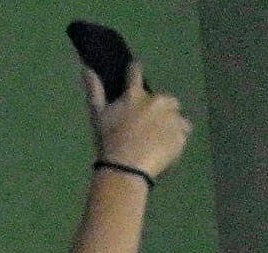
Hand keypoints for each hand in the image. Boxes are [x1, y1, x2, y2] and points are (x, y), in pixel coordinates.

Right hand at [86, 63, 190, 180]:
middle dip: (158, 110)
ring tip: (157, 140)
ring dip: (170, 123)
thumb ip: (94, 91)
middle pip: (164, 100)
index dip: (134, 71)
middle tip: (147, 128)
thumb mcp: (97, 116)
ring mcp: (172, 117)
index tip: (134, 70)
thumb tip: (85, 68)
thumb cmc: (108, 142)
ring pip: (176, 116)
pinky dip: (175, 139)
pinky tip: (163, 149)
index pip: (135, 73)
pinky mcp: (181, 134)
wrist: (126, 169)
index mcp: (135, 95)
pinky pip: (182, 133)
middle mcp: (158, 101)